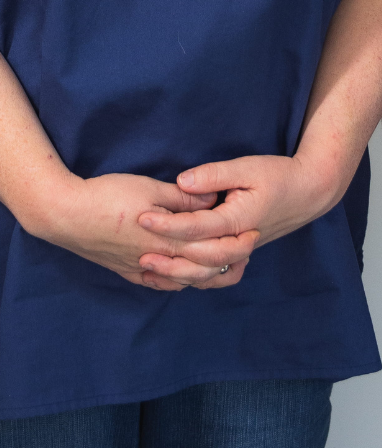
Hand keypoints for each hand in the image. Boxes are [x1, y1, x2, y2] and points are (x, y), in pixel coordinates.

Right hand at [38, 173, 255, 291]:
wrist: (64, 215)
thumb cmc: (106, 196)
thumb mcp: (148, 187)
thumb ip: (182, 198)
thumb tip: (212, 198)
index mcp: (169, 239)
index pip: (213, 248)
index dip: (236, 243)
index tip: (253, 232)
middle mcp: (159, 260)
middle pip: (204, 268)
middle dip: (230, 259)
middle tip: (247, 248)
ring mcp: (142, 269)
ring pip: (184, 280)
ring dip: (208, 274)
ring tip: (224, 264)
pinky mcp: (127, 271)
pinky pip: (159, 284)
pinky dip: (178, 282)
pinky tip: (183, 277)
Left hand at [136, 154, 342, 285]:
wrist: (308, 192)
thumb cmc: (277, 175)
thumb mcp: (246, 168)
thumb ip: (213, 175)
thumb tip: (183, 182)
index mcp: (239, 220)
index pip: (197, 227)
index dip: (168, 224)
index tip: (142, 218)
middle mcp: (240, 240)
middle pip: (201, 258)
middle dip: (169, 257)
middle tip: (139, 253)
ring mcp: (241, 250)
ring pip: (210, 273)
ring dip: (180, 275)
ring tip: (150, 271)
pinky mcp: (239, 252)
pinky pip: (217, 274)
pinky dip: (195, 279)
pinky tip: (172, 276)